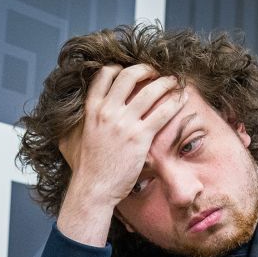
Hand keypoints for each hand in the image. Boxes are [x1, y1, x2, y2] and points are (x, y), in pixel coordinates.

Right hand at [56, 65, 186, 245]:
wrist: (94, 188)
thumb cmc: (87, 167)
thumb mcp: (75, 136)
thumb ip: (81, 120)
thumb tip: (81, 113)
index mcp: (91, 109)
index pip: (104, 75)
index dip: (119, 68)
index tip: (131, 70)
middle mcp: (107, 112)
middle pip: (129, 76)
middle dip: (146, 69)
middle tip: (156, 71)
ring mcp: (124, 124)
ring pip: (150, 91)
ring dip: (166, 82)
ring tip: (174, 81)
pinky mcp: (140, 137)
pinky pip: (162, 112)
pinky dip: (175, 102)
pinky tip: (182, 98)